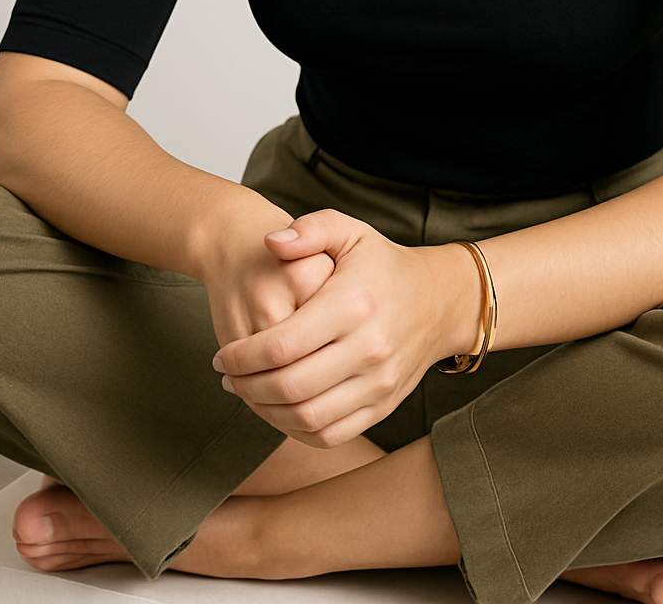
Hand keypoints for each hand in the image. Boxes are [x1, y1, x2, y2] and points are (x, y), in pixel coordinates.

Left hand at [211, 209, 477, 446]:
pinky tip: (279, 410)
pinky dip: (297, 431)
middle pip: (290, 386)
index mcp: (352, 304)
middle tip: (228, 377)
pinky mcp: (383, 405)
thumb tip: (270, 242)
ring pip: (308, 418)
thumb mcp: (350, 232)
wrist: (439, 301)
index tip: (223, 355)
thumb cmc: (382, 265)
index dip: (242, 356)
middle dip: (247, 386)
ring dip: (266, 412)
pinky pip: (331, 434)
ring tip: (247, 393)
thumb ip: (309, 229)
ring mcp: (379, 382)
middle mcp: (369, 348)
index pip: (282, 345)